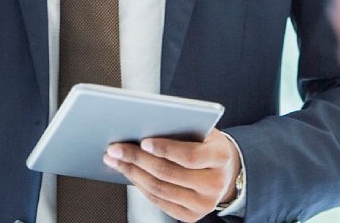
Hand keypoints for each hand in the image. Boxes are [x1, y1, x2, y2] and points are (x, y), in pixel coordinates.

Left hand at [104, 128, 240, 221]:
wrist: (224, 172)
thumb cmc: (207, 145)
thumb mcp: (203, 130)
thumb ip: (182, 128)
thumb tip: (145, 126)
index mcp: (220, 158)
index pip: (190, 156)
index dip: (165, 149)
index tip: (143, 142)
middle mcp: (214, 184)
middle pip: (169, 174)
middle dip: (137, 160)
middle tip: (116, 149)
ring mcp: (203, 204)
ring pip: (160, 190)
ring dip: (132, 174)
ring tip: (115, 160)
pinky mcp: (191, 216)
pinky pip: (159, 202)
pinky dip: (140, 186)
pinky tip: (129, 173)